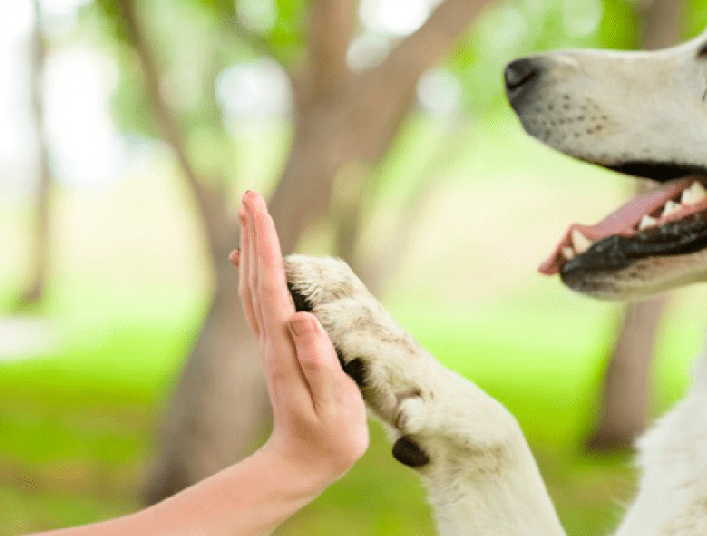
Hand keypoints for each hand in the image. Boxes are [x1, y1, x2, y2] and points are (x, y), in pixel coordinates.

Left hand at [231, 191, 367, 487]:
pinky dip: (258, 271)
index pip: (272, 287)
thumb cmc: (327, 438)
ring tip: (251, 216)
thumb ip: (318, 361)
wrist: (301, 463)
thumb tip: (300, 316)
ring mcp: (271, 343)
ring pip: (254, 286)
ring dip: (252, 249)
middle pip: (256, 278)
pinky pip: (261, 300)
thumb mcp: (332, 405)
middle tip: (250, 195)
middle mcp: (270, 340)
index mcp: (284, 349)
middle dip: (254, 235)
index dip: (267, 246)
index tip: (260, 209)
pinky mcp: (277, 347)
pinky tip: (258, 260)